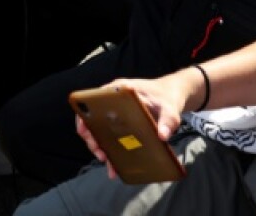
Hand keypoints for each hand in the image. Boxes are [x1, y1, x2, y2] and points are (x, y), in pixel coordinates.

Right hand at [73, 76, 190, 173]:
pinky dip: (110, 150)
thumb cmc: (166, 98)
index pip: (93, 101)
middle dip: (92, 138)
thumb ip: (167, 121)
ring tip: (106, 161)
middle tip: (100, 154)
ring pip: (99, 130)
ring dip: (99, 146)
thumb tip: (162, 136)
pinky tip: (114, 165)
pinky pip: (110, 136)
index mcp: (119, 91)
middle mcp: (112, 101)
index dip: (84, 116)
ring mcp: (115, 114)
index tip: (85, 131)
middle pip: (92, 119)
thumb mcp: (170, 109)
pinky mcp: (120, 125)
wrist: (171, 96)